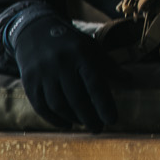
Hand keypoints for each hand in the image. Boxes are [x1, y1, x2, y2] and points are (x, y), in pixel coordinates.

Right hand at [10, 12, 117, 130]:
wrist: (35, 30)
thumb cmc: (70, 43)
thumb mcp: (91, 48)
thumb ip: (109, 66)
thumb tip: (130, 81)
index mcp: (81, 54)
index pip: (94, 83)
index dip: (104, 104)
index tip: (112, 120)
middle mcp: (60, 64)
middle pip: (76, 99)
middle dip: (89, 117)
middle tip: (99, 128)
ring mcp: (42, 73)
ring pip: (58, 105)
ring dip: (73, 118)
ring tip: (84, 123)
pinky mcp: (29, 81)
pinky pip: (41, 107)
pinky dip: (54, 119)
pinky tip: (66, 123)